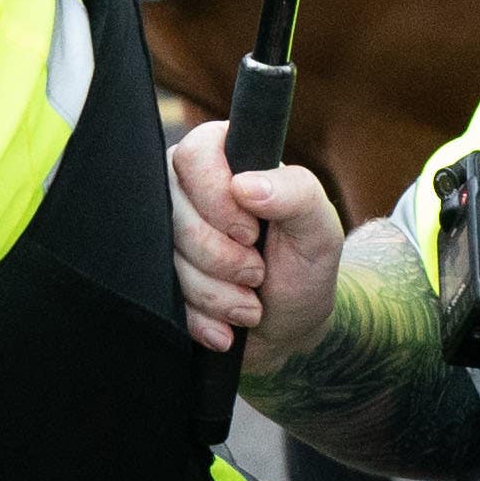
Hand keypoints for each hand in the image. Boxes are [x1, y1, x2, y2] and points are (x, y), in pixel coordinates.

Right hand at [163, 119, 345, 365]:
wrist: (290, 326)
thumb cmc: (305, 267)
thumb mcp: (319, 228)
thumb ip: (296, 194)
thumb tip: (243, 185)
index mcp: (228, 162)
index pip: (193, 155)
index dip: (216, 198)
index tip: (250, 231)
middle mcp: (190, 192)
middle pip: (174, 212)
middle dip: (221, 257)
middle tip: (258, 272)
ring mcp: (170, 234)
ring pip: (166, 259)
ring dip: (217, 293)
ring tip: (251, 301)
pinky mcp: (161, 276)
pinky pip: (164, 296)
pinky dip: (204, 317)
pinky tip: (229, 324)